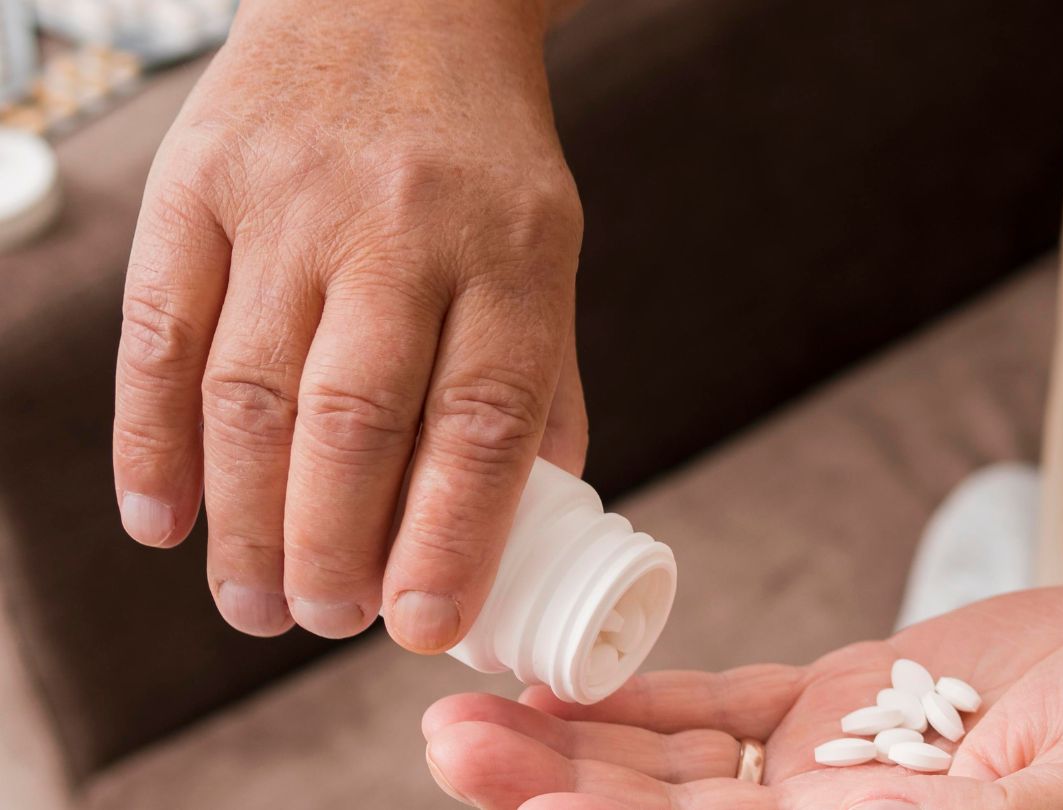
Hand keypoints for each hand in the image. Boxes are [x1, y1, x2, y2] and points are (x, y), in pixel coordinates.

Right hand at [112, 0, 585, 650]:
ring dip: (244, 519)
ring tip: (254, 603)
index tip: (420, 626)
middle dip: (329, 547)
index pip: (481, 421)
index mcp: (512, 254)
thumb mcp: (544, 253)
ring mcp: (289, 201)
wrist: (399, 0)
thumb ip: (536, 385)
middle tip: (321, 620)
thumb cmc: (481, 159)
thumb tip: (520, 530)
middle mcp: (399, 227)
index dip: (448, 538)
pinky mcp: (198, 183)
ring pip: (250, 391)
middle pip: (353, 420)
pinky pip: (160, 331)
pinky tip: (162, 519)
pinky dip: (150, 440)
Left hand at [420, 584, 1062, 808]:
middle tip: (452, 746)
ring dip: (569, 741)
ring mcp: (825, 772)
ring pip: (668, 767)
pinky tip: (565, 682)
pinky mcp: (839, 705)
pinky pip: (720, 703)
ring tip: (467, 712)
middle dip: (551, 788)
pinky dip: (640, 693)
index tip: (521, 803)